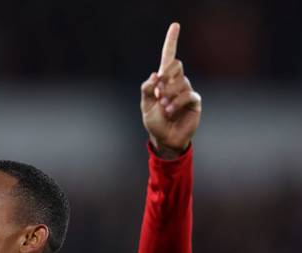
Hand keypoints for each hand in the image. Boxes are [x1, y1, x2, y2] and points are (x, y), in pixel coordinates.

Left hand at [141, 23, 200, 157]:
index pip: (168, 57)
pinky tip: (169, 111)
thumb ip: (147, 89)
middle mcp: (177, 82)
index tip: (175, 25)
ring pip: (180, 81)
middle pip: (175, 64)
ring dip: (169, 95)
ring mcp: (187, 90)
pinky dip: (176, 102)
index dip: (171, 41)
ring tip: (164, 108)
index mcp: (164, 80)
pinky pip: (188, 94)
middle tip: (158, 92)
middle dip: (165, 77)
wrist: (165, 139)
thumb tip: (155, 75)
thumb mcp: (145, 105)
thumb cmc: (155, 122)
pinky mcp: (194, 101)